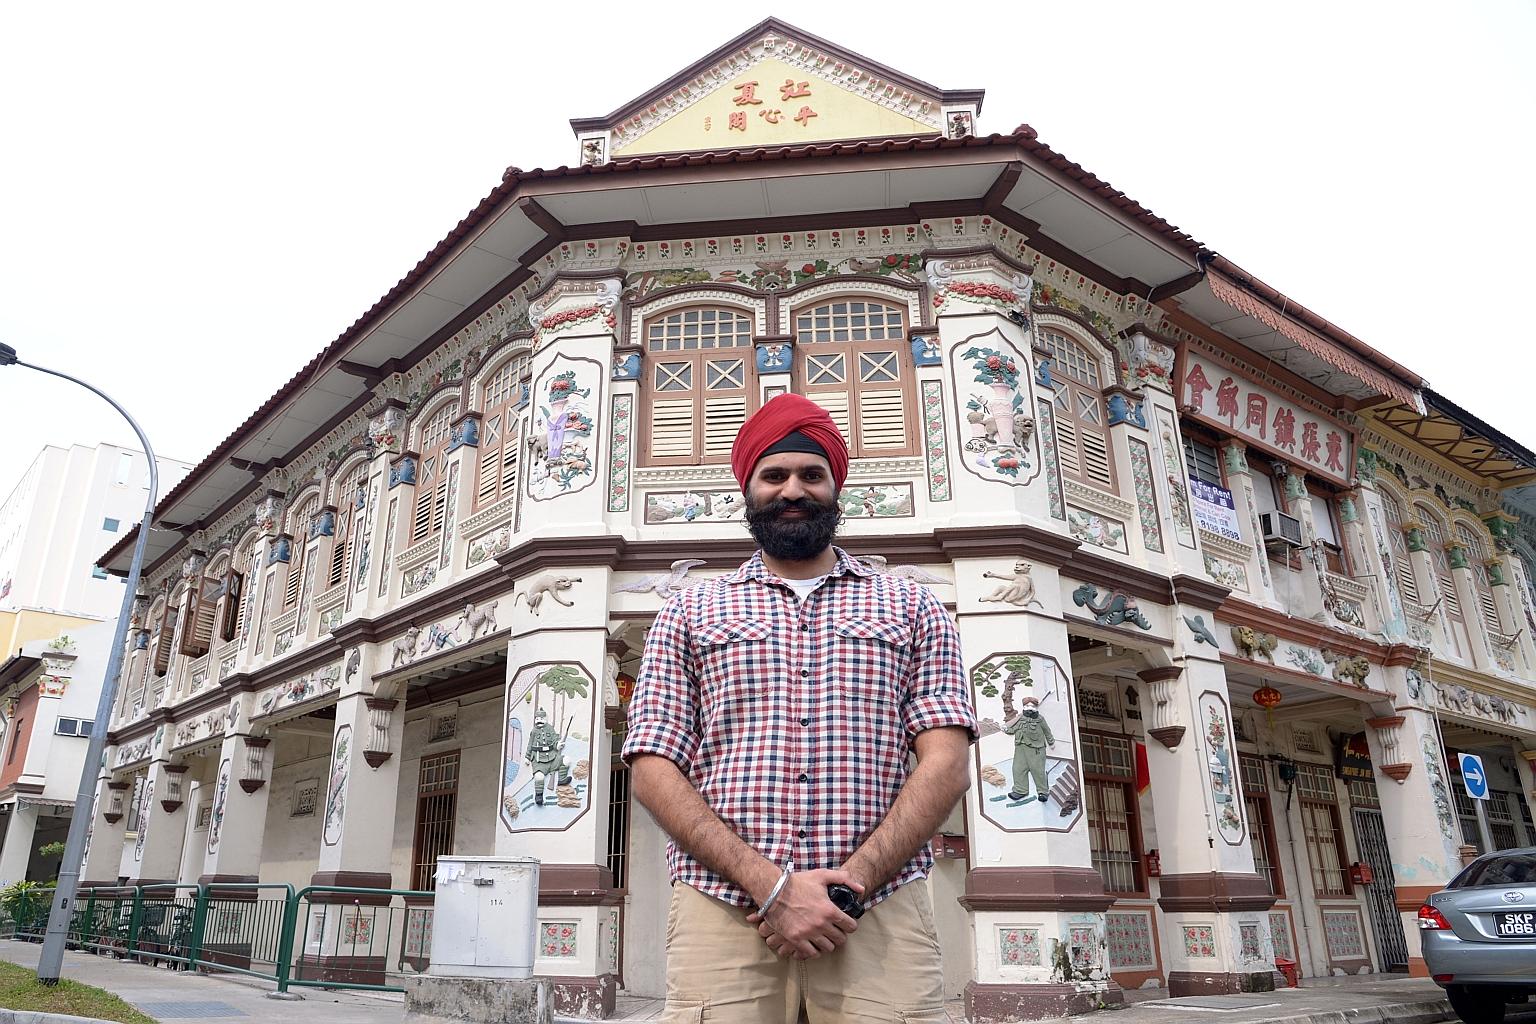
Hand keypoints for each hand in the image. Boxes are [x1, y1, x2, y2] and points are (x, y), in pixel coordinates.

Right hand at [745, 869, 861, 958]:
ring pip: (828, 948)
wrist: (773, 890)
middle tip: (835, 931)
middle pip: (840, 940)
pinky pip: (811, 953)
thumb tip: (861, 889)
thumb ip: (844, 879)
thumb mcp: (822, 875)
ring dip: (828, 943)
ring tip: (824, 937)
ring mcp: (808, 933)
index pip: (850, 926)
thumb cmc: (798, 882)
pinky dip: (814, 950)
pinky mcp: (796, 939)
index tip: (846, 923)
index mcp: (829, 910)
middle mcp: (821, 924)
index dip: (850, 925)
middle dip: (840, 935)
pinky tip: (813, 943)